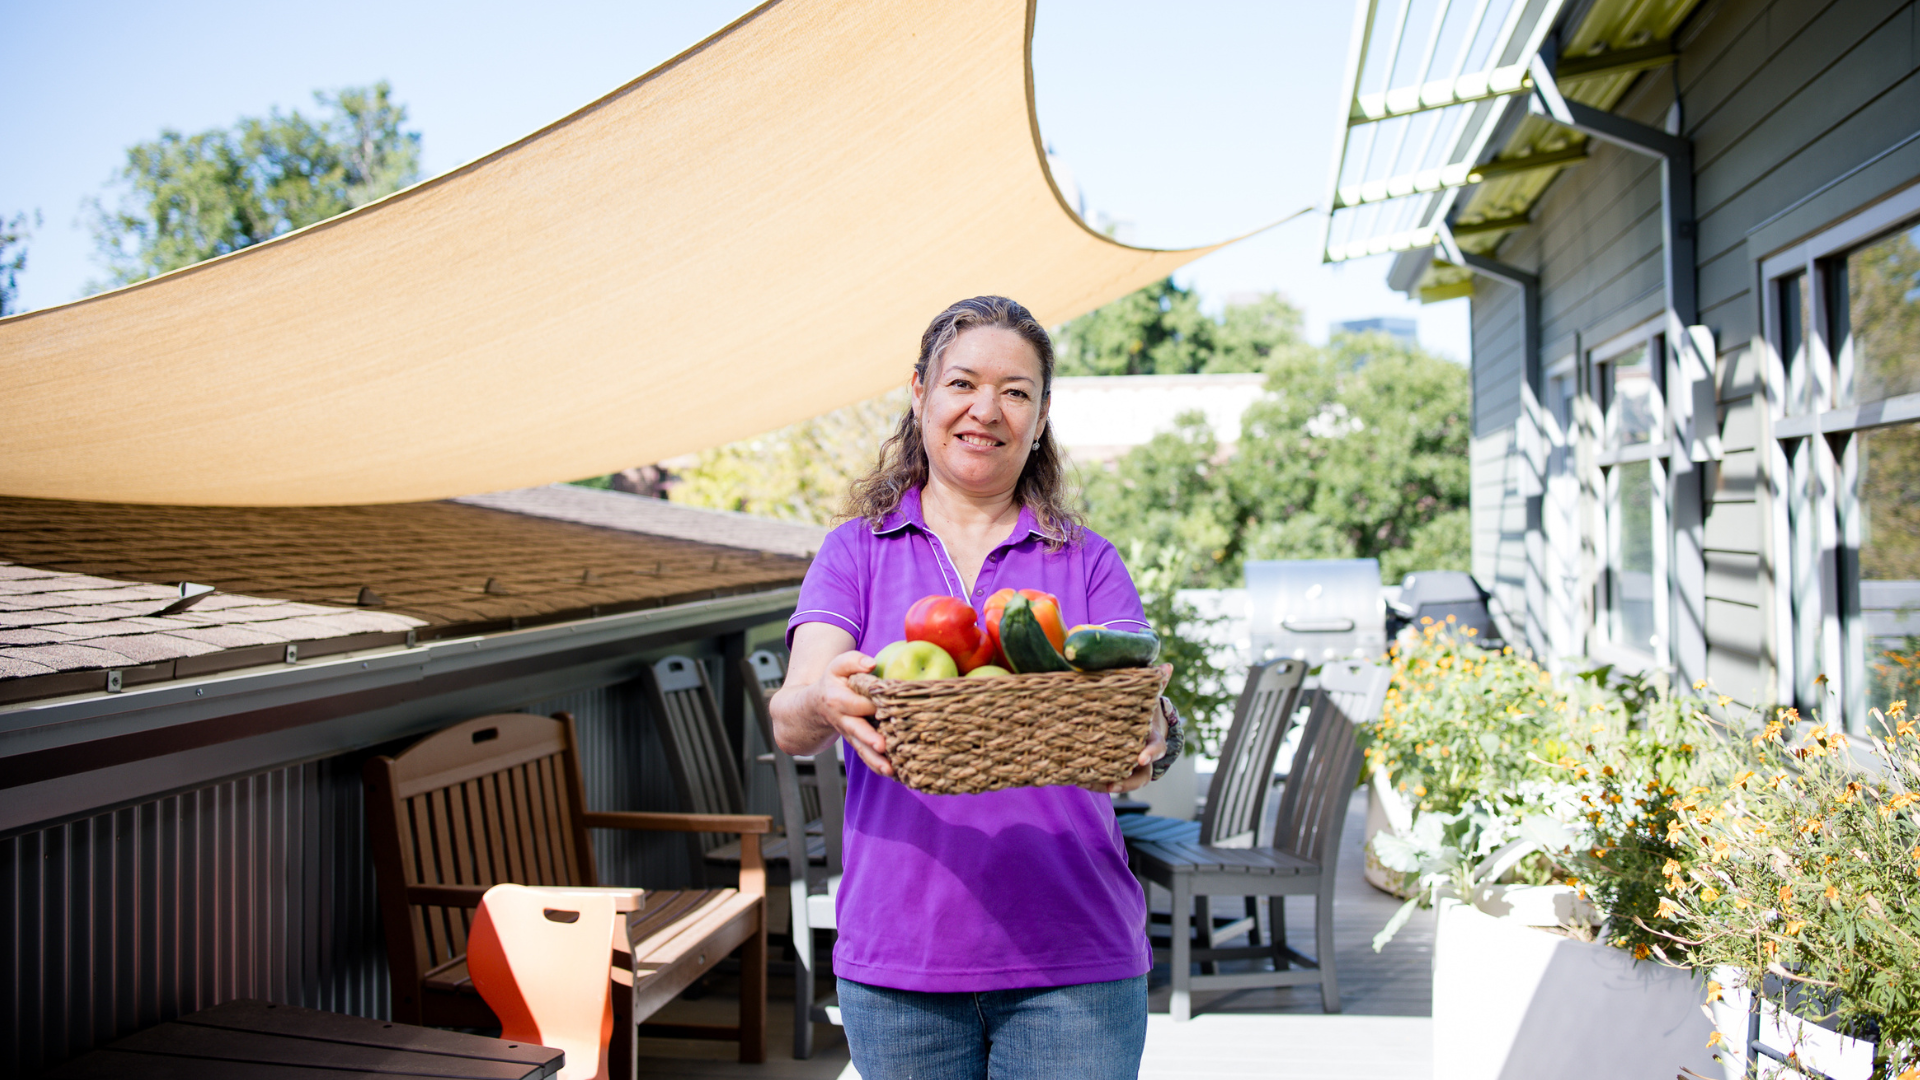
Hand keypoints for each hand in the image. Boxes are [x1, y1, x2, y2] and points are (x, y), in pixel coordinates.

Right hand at [813, 650, 893, 777]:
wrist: (813, 706)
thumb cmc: (832, 682)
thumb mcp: (838, 667)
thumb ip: (853, 661)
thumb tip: (871, 664)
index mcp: (837, 699)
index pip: (856, 702)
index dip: (872, 705)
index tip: (890, 706)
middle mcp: (843, 719)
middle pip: (857, 730)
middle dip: (869, 739)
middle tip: (882, 746)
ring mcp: (850, 734)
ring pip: (862, 749)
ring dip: (875, 761)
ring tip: (890, 770)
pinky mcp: (857, 743)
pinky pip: (866, 756)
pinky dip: (877, 766)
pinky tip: (894, 774)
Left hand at [1095, 664, 1172, 795]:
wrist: (1144, 725)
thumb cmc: (1144, 710)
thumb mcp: (1151, 697)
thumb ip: (1157, 683)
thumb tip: (1167, 665)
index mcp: (1153, 739)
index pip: (1156, 749)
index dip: (1150, 754)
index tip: (1141, 758)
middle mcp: (1143, 757)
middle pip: (1141, 777)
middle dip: (1127, 783)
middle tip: (1110, 785)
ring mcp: (1131, 767)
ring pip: (1122, 783)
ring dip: (1104, 785)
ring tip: (1085, 783)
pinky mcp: (1117, 770)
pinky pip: (1108, 781)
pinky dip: (1095, 782)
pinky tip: (1077, 780)